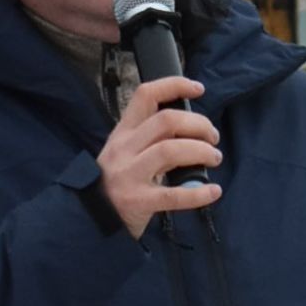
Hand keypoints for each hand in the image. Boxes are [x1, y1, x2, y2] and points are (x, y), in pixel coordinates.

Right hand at [96, 75, 221, 235]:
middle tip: (213, 137)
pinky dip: (198, 193)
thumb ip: (150, 138)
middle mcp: (124, 149)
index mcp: (122, 133)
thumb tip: (191, 127)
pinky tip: (213, 191)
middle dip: (198, 125)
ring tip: (214, 158)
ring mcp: (129, 175)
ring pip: (170, 150)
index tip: (198, 89)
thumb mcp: (125, 153)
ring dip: (201, 151)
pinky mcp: (137, 202)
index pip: (146, 95)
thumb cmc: (117, 183)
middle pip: (166, 121)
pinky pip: (173, 195)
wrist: (92, 219)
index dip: (174, 85)